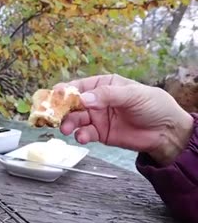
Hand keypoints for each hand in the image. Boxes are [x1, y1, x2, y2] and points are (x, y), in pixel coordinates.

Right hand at [54, 74, 193, 165]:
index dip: (66, 90)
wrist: (166, 132)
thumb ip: (107, 96)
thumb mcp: (132, 95)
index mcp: (104, 85)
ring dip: (68, 123)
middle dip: (63, 109)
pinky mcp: (99, 133)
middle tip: (56, 115)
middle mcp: (97, 101)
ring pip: (75, 119)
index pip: (80, 85)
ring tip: (67, 129)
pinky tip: (82, 137)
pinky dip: (80, 135)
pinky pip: (84, 133)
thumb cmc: (154, 106)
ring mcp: (97, 117)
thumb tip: (84, 98)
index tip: (56, 94)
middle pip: (73, 103)